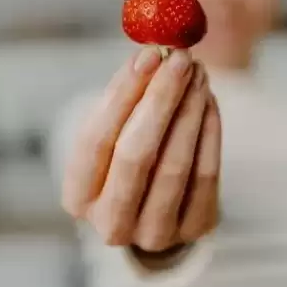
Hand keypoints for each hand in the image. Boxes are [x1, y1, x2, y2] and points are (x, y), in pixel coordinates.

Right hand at [61, 48, 220, 251]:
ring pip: (175, 165)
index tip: (147, 55)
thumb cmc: (128, 156)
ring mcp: (154, 233)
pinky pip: (206, 174)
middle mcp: (111, 224)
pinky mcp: (194, 228)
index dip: (123, 95)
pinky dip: (209, 130)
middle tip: (180, 59)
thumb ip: (127, 98)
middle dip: (160, 100)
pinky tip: (208, 99)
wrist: (159, 207)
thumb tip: (153, 53)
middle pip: (136, 156)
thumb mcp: (114, 134)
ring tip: (198, 73)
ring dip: (189, 111)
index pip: (95, 141)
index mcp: (77, 197)